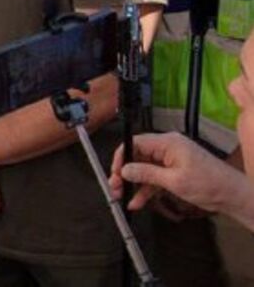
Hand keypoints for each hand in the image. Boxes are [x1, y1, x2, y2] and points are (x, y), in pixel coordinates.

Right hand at [111, 131, 248, 215]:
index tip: (114, 172)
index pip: (136, 143)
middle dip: (125, 173)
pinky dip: (147, 189)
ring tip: (122, 196)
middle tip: (115, 186)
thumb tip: (125, 170)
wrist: (232, 196)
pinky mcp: (175, 172)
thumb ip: (146, 174)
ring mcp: (171, 161)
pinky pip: (155, 178)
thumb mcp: (174, 180)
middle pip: (138, 156)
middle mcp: (167, 148)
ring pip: (145, 170)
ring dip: (134, 184)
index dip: (121, 156)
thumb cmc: (209, 184)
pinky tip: (138, 201)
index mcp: (168, 143)